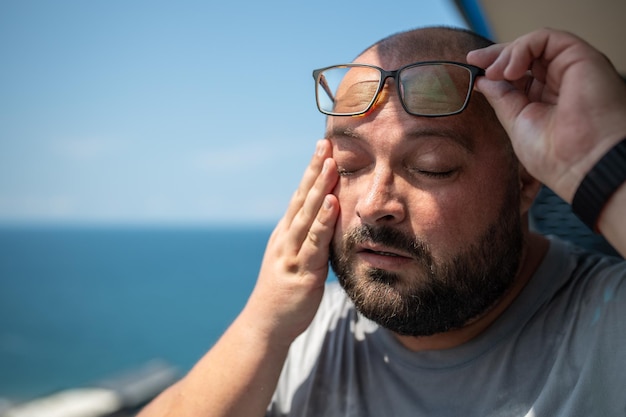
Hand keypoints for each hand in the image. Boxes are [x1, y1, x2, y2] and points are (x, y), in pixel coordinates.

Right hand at [242, 139, 338, 344]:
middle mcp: (286, 238)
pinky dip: (323, 220)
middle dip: (315, 169)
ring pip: (306, 214)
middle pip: (301, 197)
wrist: (265, 326)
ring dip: (318, 186)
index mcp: (286, 234)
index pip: (300, 197)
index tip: (323, 149)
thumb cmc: (283, 294)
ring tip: (330, 162)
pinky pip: (314, 242)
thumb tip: (328, 227)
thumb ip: (310, 242)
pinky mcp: (301, 271)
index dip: (312, 173)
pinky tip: (331, 202)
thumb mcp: (296, 261)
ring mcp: (291, 253)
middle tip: (325, 142)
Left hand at [467, 28, 625, 201]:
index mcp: (548, 98)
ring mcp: (571, 68)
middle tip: (476, 60)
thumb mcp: (518, 123)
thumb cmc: (556, 156)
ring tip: (495, 72)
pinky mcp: (580, 57)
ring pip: (535, 44)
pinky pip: (546, 39)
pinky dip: (522, 48)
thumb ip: (502, 99)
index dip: (496, 67)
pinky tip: (511, 70)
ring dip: (508, 54)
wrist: (581, 164)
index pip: (520, 73)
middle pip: (526, 55)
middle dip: (497, 55)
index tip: (473, 67)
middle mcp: (562, 81)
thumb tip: (484, 80)